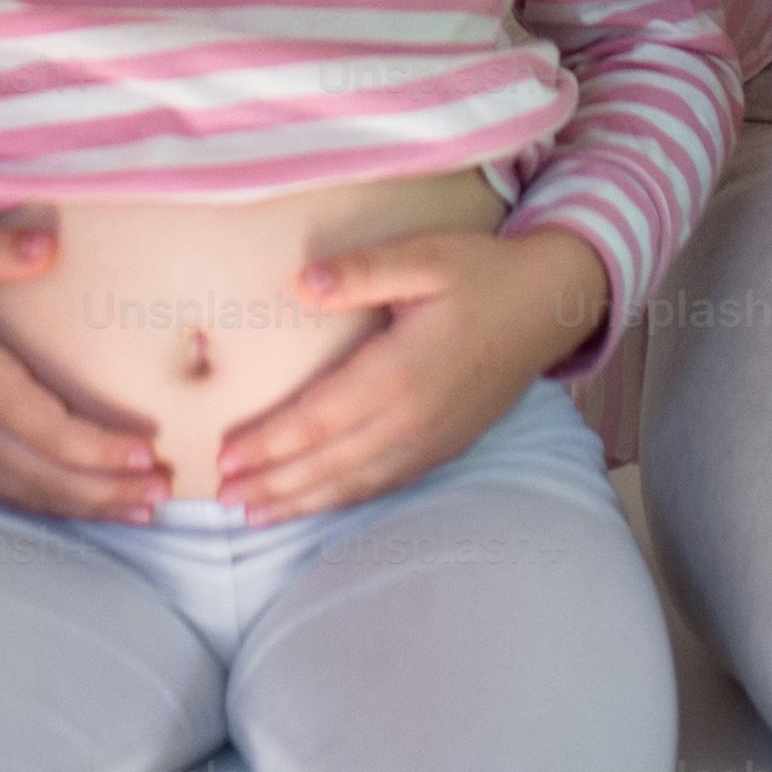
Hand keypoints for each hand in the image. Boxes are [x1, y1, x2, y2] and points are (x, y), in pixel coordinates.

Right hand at [0, 211, 171, 521]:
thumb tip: (48, 244)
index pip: (48, 428)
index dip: (100, 447)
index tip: (149, 449)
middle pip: (49, 474)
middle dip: (110, 488)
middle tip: (167, 491)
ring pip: (31, 490)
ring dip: (89, 505)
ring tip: (144, 510)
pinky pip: (10, 489)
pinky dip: (54, 503)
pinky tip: (89, 505)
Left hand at [209, 222, 606, 522]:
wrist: (550, 305)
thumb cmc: (482, 274)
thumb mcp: (424, 257)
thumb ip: (362, 271)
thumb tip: (301, 282)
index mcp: (400, 374)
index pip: (318, 418)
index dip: (269, 442)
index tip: (224, 456)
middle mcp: (413, 419)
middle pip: (329, 463)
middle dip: (273, 482)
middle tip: (222, 499)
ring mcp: (431, 439)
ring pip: (354, 483)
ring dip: (301, 501)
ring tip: (253, 514)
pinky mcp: (444, 446)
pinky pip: (385, 483)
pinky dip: (343, 499)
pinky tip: (315, 504)